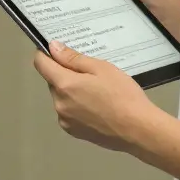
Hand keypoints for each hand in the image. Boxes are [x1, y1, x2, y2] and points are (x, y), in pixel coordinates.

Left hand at [33, 41, 160, 152]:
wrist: (138, 130)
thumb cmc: (122, 95)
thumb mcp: (101, 68)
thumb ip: (73, 58)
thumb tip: (53, 48)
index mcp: (63, 85)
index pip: (41, 64)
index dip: (45, 54)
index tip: (58, 51)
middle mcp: (58, 103)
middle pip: (53, 81)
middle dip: (65, 74)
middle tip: (91, 74)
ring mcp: (65, 120)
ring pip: (61, 97)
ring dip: (71, 92)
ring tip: (97, 93)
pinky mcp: (73, 132)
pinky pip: (68, 112)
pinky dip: (76, 107)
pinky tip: (97, 108)